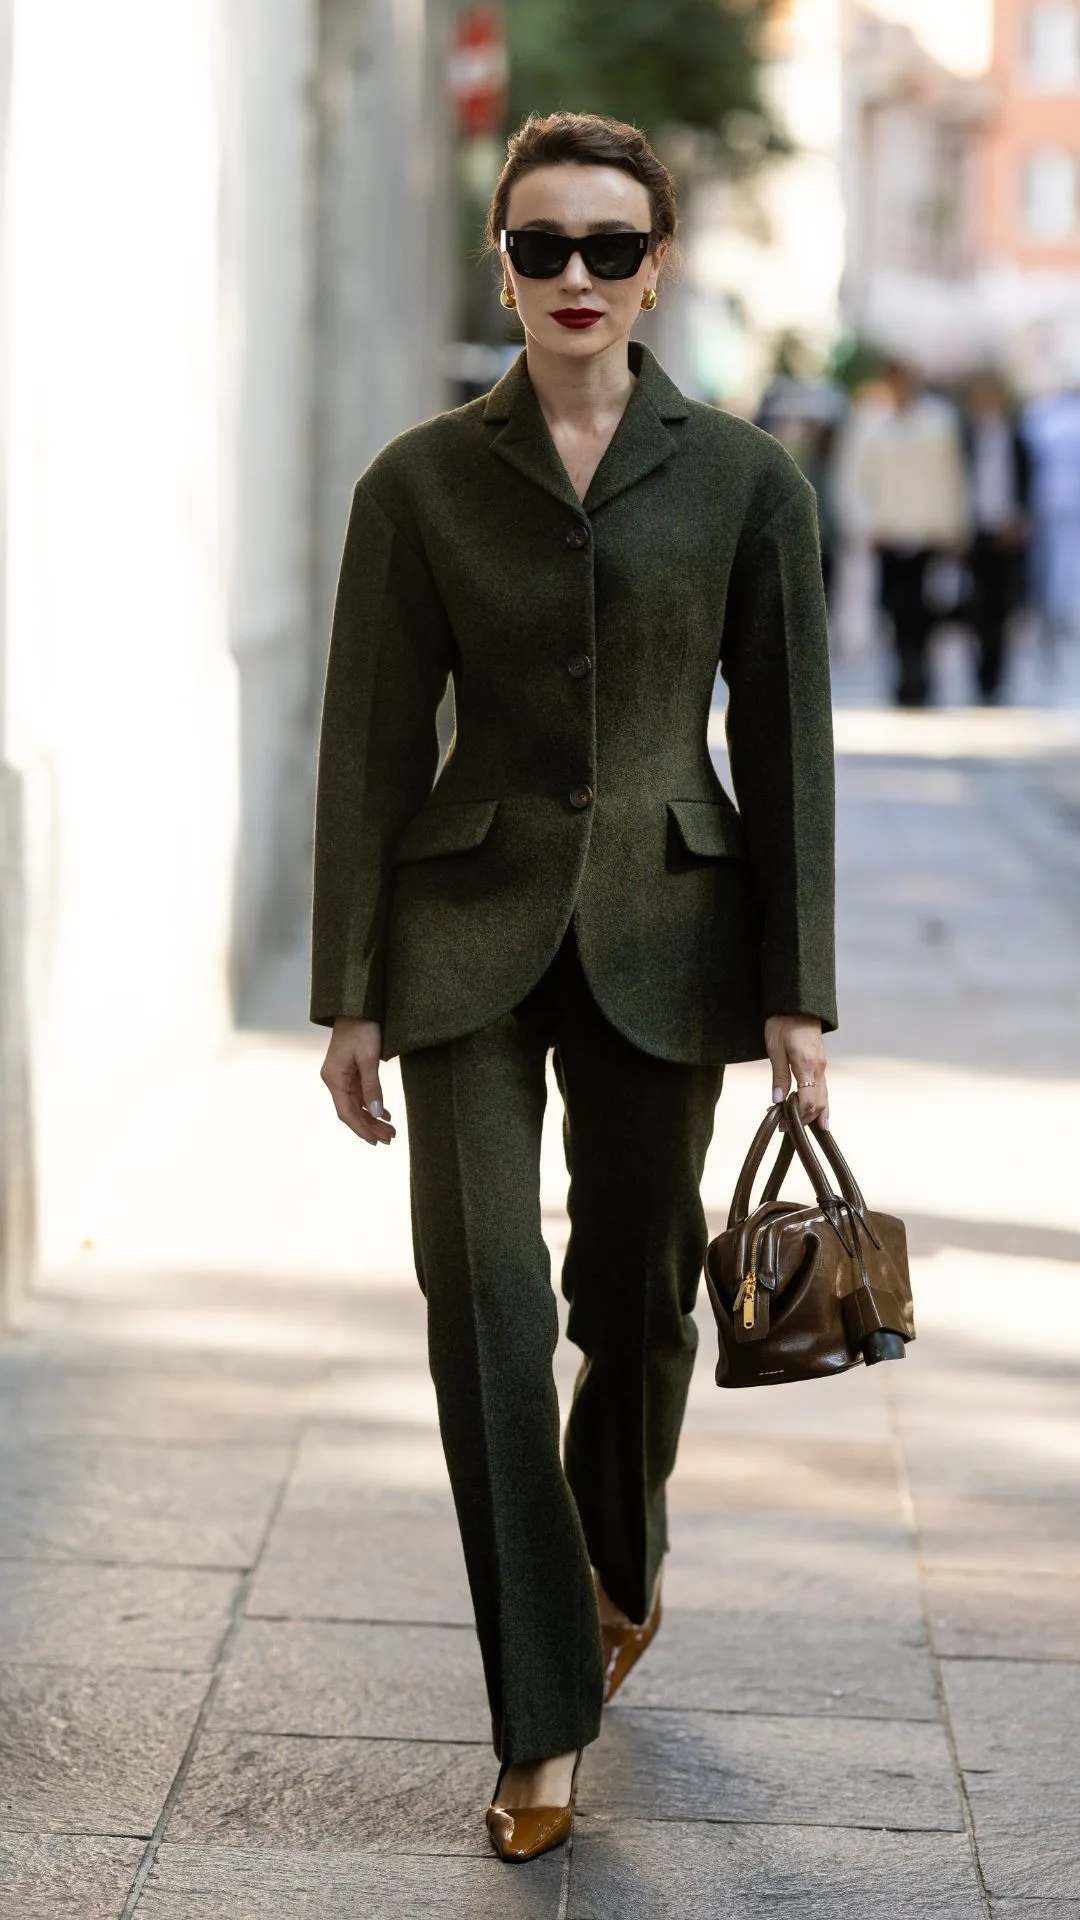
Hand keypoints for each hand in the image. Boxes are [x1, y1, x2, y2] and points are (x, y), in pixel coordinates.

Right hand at [320, 1018, 396, 1145]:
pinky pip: (360, 1094)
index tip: (376, 1141)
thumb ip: (373, 1088)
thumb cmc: (362, 1028)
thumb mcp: (369, 1058)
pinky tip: (385, 1114)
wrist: (357, 1006)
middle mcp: (334, 1080)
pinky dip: (372, 1104)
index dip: (361, 1129)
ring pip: (357, 1104)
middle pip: (351, 1111)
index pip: (346, 1112)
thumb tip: (376, 1114)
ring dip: (372, 1117)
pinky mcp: (350, 1071)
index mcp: (334, 1078)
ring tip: (390, 1130)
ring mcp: (341, 1076)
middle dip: (370, 1126)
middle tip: (390, 1138)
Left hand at [764, 1014, 828, 1127]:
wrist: (797, 1003)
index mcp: (807, 1065)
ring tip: (807, 1129)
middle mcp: (819, 1067)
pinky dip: (820, 1103)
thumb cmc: (782, 1022)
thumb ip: (779, 1075)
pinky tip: (820, 1114)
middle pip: (817, 1103)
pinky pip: (823, 1088)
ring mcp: (822, 1065)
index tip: (782, 1124)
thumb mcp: (774, 1049)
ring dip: (814, 1114)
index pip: (807, 1101)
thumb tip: (778, 1100)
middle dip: (804, 1119)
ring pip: (824, 1097)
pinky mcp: (820, 1062)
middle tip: (786, 1129)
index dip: (796, 1116)